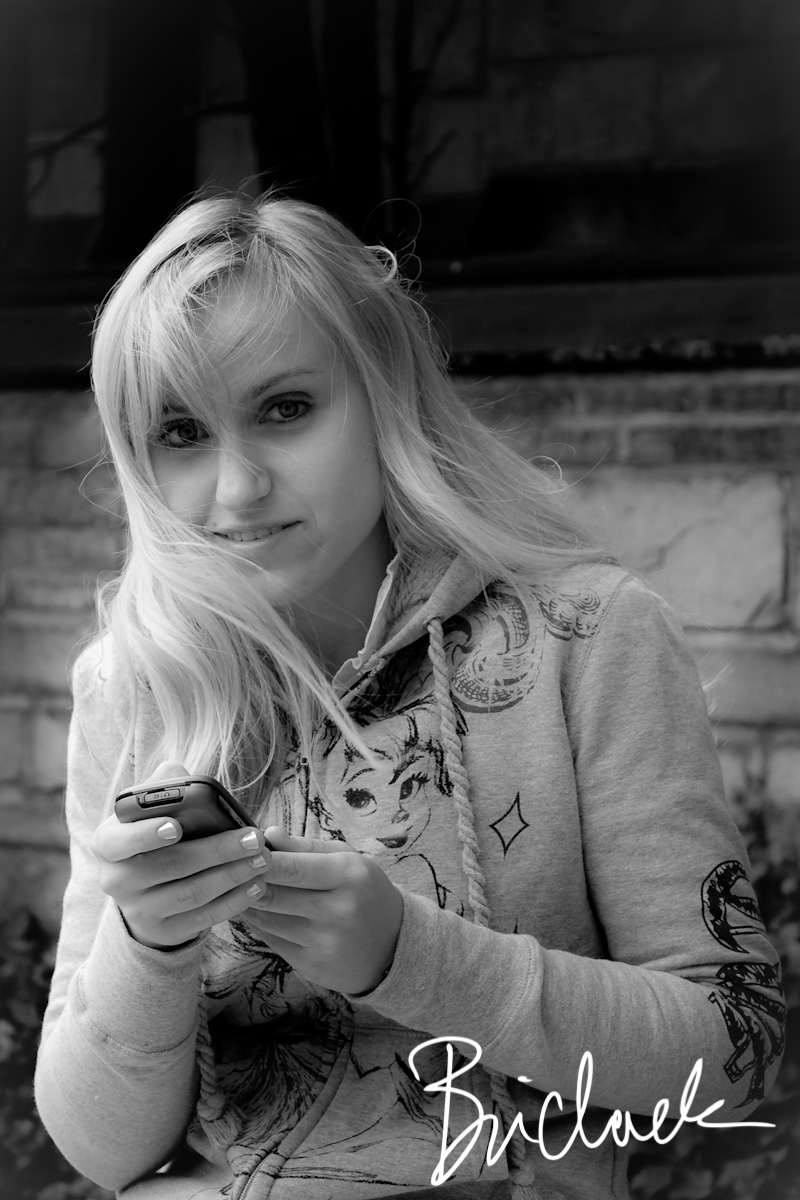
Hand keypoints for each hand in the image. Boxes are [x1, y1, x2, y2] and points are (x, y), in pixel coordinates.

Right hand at [91, 761, 272, 949]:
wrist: (144, 891)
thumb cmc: (154, 836)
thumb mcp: (149, 812)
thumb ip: (163, 787)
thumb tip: (177, 771)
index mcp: (109, 843)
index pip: (120, 840)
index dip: (146, 834)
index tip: (177, 826)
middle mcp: (117, 879)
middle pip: (171, 865)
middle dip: (217, 851)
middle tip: (254, 838)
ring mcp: (138, 910)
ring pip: (191, 893)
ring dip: (232, 875)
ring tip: (263, 859)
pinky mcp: (163, 931)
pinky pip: (202, 918)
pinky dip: (233, 902)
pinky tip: (257, 885)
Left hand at [244, 827, 403, 995]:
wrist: (392, 945)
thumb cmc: (364, 891)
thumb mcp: (346, 859)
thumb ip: (305, 847)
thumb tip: (268, 834)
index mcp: (349, 876)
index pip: (292, 868)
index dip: (260, 860)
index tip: (240, 851)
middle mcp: (337, 911)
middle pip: (273, 895)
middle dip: (245, 881)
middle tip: (228, 868)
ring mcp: (323, 943)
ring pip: (266, 919)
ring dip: (245, 902)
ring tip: (234, 887)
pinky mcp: (310, 965)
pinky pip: (270, 940)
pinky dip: (257, 923)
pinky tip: (253, 910)